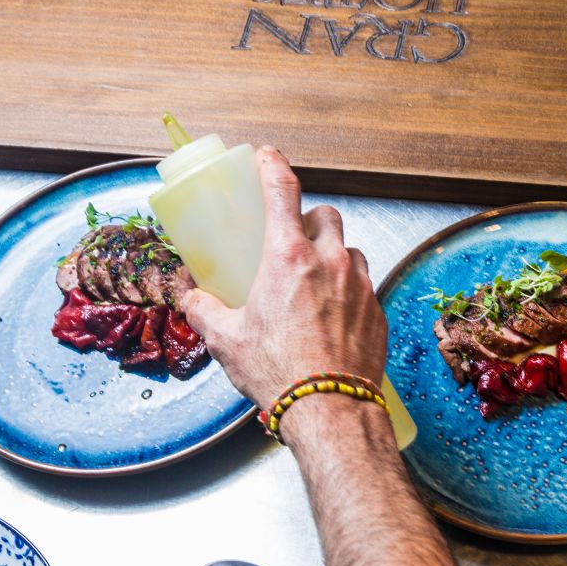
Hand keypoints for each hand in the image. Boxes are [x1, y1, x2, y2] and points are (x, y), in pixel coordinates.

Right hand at [182, 147, 387, 411]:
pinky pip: (365, 284)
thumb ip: (203, 309)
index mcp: (289, 258)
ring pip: (349, 249)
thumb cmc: (279, 373)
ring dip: (332, 256)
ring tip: (313, 282)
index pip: (283, 190)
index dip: (273, 164)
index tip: (267, 155)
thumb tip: (189, 296)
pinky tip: (332, 313)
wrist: (331, 409)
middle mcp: (330, 262)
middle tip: (292, 238)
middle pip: (326, 215)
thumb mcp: (226, 340)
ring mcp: (360, 284)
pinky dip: (349, 288)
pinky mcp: (377, 309)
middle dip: (309, 218)